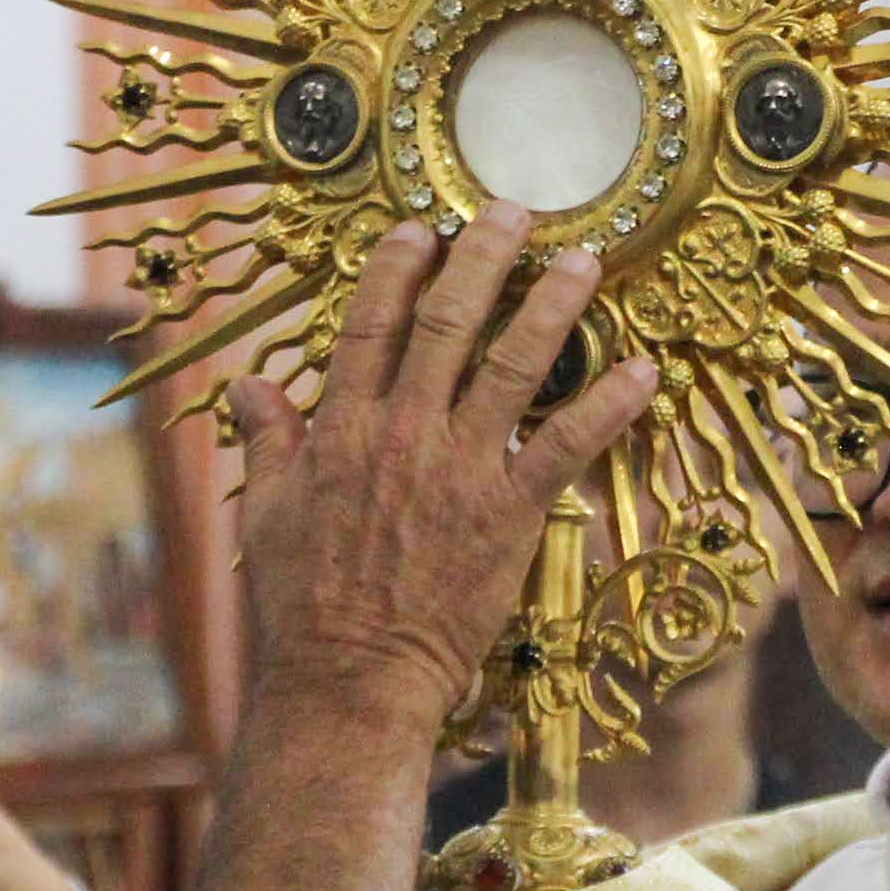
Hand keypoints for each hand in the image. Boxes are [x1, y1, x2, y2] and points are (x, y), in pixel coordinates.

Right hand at [225, 218, 660, 744]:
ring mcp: (458, 470)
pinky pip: (567, 445)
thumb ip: (269, 440)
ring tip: (586, 261)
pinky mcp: (508, 513)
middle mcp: (402, 434)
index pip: (369, 326)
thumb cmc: (303, 603)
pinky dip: (607, 405)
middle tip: (516, 212)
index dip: (396, 269)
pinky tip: (642, 371)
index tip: (421, 227)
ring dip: (552, 307)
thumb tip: (247, 383)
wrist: (348, 678)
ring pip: (512, 366)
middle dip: (483, 259)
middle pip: (447, 324)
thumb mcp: (267, 513)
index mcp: (341, 429)